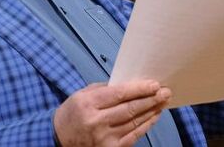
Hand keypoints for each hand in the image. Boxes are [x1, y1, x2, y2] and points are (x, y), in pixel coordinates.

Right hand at [53, 80, 170, 146]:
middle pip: (130, 109)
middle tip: (165, 92)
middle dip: (151, 99)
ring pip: (134, 122)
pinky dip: (146, 125)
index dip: (139, 89)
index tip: (154, 84)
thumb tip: (130, 85)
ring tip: (163, 102)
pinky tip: (154, 116)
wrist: (58, 139)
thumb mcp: (82, 95)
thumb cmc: (72, 113)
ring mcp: (104, 138)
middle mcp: (97, 122)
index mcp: (88, 104)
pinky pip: (133, 136)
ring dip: (152, 111)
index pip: (119, 94)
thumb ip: (104, 90)